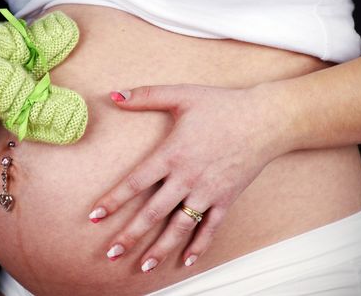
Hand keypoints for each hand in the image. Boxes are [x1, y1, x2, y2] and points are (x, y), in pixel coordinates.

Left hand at [90, 83, 291, 270]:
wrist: (265, 119)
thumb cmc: (222, 105)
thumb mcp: (181, 95)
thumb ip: (146, 95)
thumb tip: (113, 94)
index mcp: (172, 154)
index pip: (135, 182)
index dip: (113, 201)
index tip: (95, 217)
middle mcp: (186, 178)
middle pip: (152, 213)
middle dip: (130, 235)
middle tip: (111, 253)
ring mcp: (207, 192)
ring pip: (179, 227)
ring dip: (159, 248)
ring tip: (142, 266)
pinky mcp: (226, 199)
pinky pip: (210, 228)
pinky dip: (198, 246)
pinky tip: (185, 261)